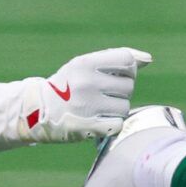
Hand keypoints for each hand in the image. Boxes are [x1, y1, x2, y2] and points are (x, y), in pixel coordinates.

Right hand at [16, 47, 151, 143]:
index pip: (127, 60)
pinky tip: (98, 120)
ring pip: (125, 107)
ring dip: (116, 109)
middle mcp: (86, 83)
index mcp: (85, 62)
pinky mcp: (88, 127)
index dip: (127, 69)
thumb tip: (148, 59)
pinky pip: (118, 124)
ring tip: (98, 107)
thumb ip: (118, 59)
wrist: (37, 110)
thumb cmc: (69, 84)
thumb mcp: (86, 64)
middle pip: (129, 86)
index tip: (115, 75)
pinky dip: (112, 124)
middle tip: (102, 94)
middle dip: (120, 91)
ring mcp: (87, 106)